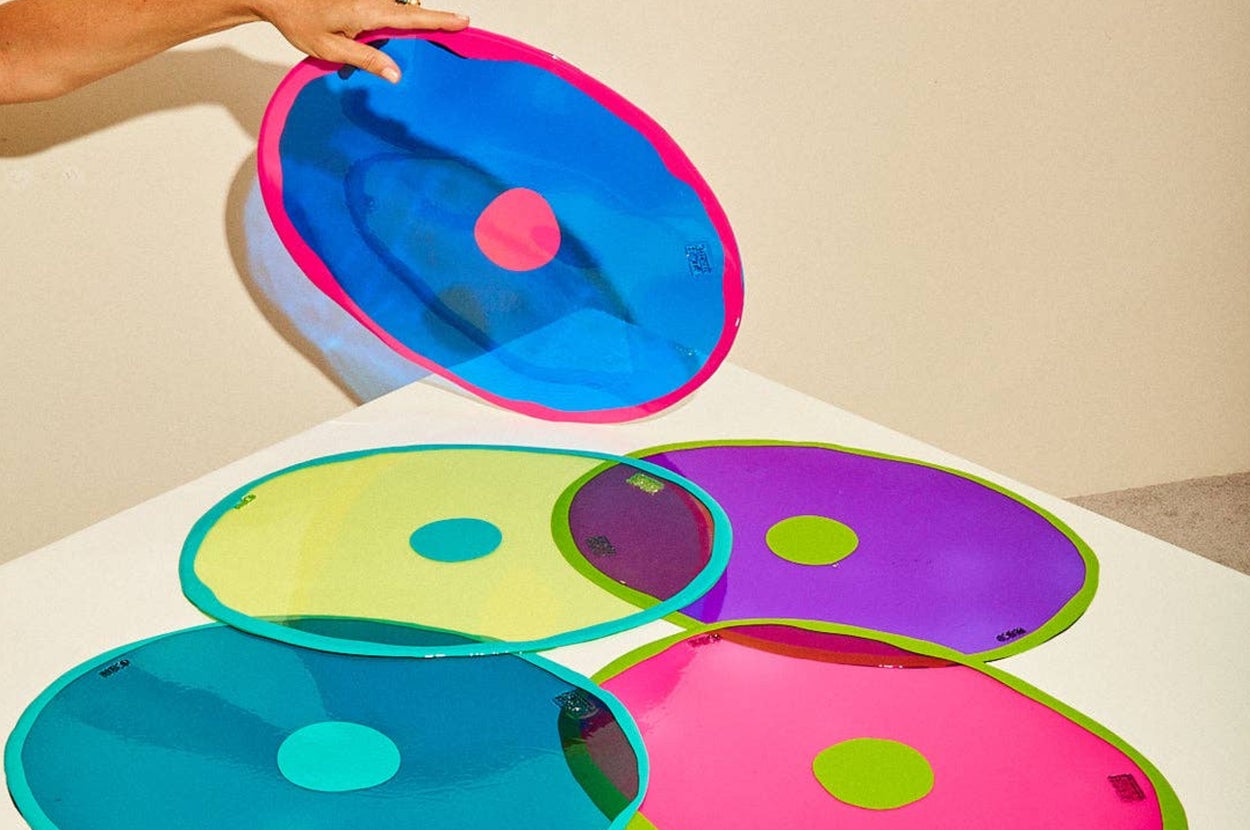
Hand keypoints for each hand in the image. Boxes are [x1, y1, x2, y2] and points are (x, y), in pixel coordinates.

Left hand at [253, 0, 468, 82]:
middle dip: (429, 22)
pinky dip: (392, 21)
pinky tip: (377, 37)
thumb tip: (395, 74)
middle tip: (451, 30)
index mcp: (367, 12)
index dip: (440, 20)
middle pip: (409, 12)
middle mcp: (371, 0)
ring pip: (398, 10)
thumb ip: (365, 59)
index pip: (412, 17)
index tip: (463, 22)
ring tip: (409, 38)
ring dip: (405, 25)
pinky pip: (386, 9)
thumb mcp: (331, 48)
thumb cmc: (300, 21)